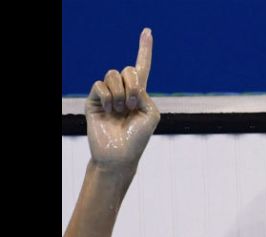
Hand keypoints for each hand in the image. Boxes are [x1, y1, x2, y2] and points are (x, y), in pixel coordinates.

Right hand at [85, 28, 159, 168]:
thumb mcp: (151, 114)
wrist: (119, 155)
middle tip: (132, 105)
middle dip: (133, 86)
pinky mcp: (94, 99)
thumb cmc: (138, 137)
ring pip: (113, 75)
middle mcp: (123, 91)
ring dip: (121, 94)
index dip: (144, 49)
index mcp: (140, 93)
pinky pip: (100, 85)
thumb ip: (144, 93)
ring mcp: (108, 95)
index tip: (147, 31)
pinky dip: (108, 97)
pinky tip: (110, 111)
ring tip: (120, 111)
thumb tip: (127, 83)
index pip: (142, 67)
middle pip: (127, 69)